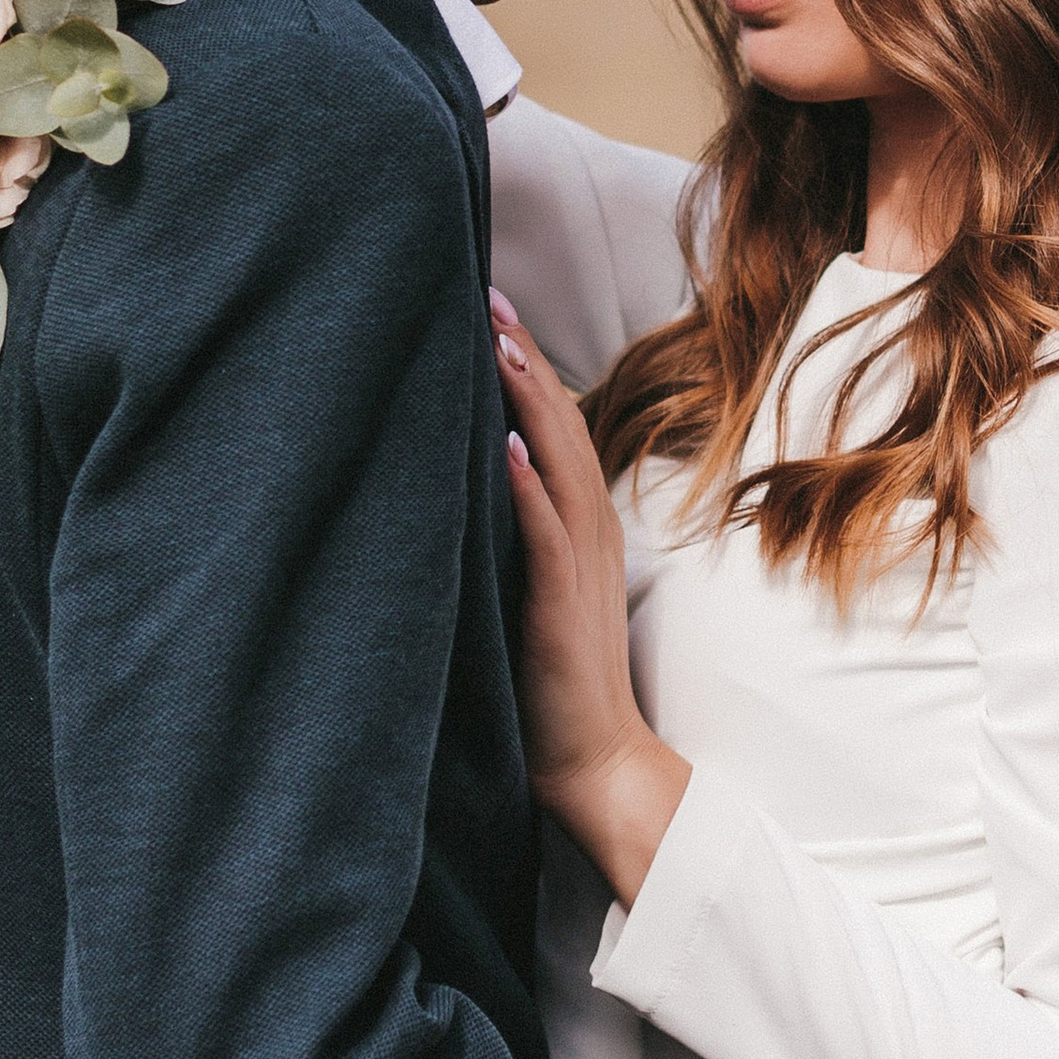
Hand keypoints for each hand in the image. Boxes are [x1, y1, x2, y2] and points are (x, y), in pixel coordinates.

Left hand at [493, 291, 690, 901]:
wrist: (594, 763)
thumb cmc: (549, 686)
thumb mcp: (526, 593)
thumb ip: (507, 539)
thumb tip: (464, 486)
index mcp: (578, 527)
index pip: (552, 429)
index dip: (525, 369)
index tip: (490, 311)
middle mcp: (586, 533)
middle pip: (558, 426)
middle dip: (523, 360)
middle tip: (488, 295)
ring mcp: (579, 567)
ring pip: (557, 464)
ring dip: (529, 402)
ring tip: (499, 343)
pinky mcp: (561, 607)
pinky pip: (546, 535)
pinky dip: (527, 487)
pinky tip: (504, 445)